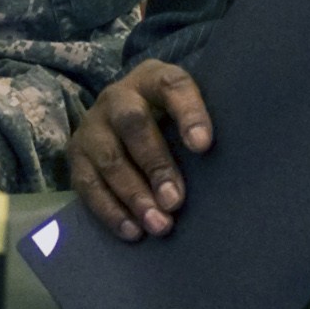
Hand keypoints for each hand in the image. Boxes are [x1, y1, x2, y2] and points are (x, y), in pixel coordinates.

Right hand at [66, 60, 213, 241]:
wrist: (123, 116)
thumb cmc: (169, 120)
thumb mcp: (185, 112)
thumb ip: (200, 129)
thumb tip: (234, 170)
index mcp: (153, 78)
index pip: (172, 86)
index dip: (188, 114)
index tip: (203, 145)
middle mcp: (118, 96)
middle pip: (133, 124)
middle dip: (155, 165)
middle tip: (175, 201)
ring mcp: (92, 125)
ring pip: (110, 158)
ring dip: (134, 195)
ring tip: (159, 224)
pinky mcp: (75, 154)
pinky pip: (88, 184)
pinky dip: (110, 210)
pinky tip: (133, 230)